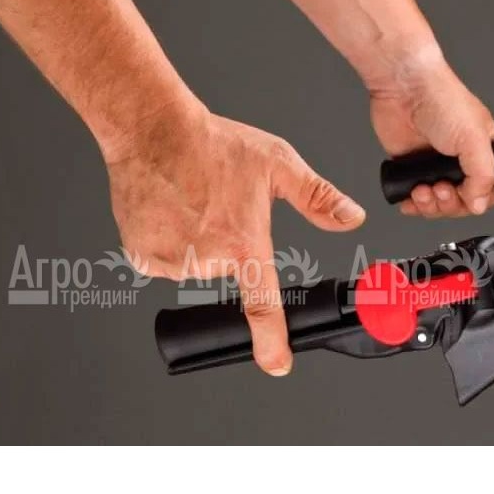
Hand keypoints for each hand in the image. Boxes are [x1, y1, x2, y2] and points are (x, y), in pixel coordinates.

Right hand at [104, 101, 365, 375]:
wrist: (154, 130)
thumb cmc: (215, 144)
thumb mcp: (278, 164)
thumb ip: (318, 197)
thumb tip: (351, 217)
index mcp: (243, 242)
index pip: (262, 306)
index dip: (271, 341)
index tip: (277, 364)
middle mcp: (206, 257)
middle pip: (226, 269)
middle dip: (227, 245)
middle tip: (219, 207)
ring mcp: (170, 259)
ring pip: (195, 265)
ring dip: (197, 243)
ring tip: (193, 203)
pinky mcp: (142, 256)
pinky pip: (166, 260)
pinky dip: (171, 242)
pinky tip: (172, 211)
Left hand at [370, 50, 493, 217]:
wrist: (403, 88)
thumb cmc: (440, 99)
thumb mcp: (474, 138)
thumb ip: (482, 174)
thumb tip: (479, 204)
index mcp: (483, 150)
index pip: (491, 188)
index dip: (479, 200)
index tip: (467, 197)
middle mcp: (460, 159)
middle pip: (462, 201)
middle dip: (450, 203)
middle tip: (440, 189)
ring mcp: (434, 164)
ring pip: (437, 203)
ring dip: (430, 205)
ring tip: (422, 190)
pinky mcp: (411, 167)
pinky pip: (413, 196)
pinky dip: (412, 203)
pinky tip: (409, 198)